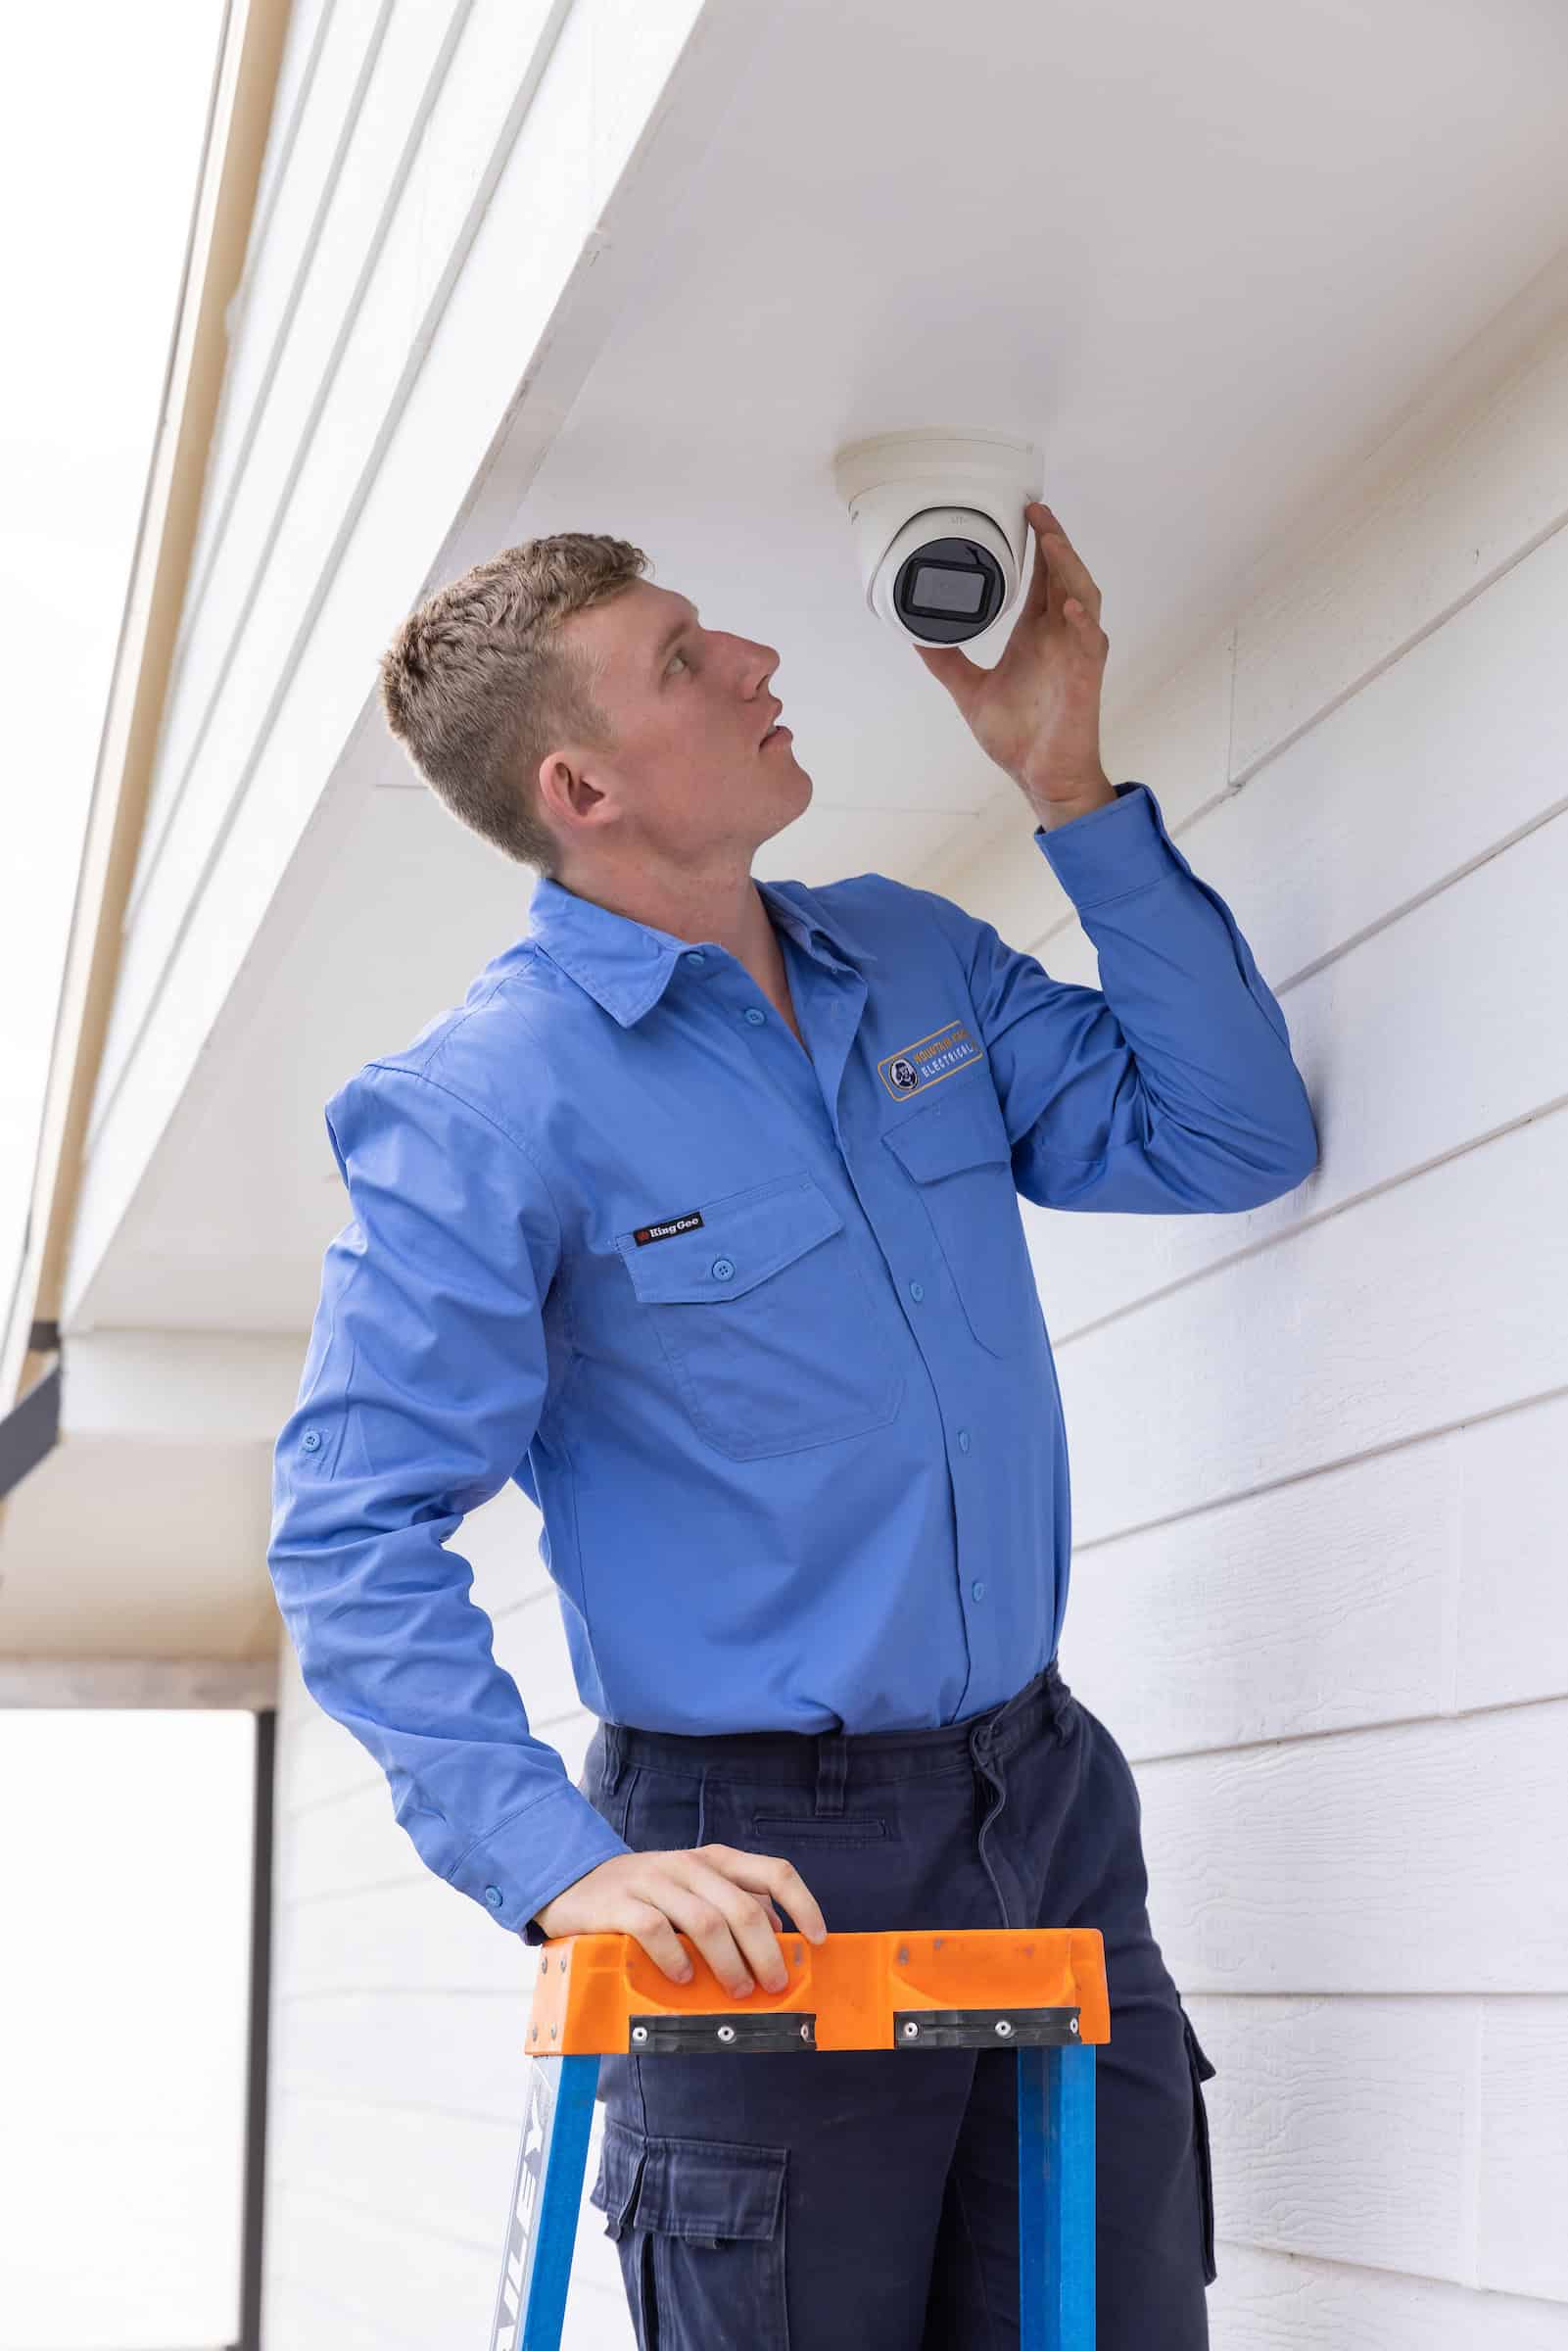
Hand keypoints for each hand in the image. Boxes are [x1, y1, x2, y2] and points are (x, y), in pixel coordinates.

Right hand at [531, 1844, 828, 1996]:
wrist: (575, 1883)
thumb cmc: (647, 1895)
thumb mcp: (694, 1891)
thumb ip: (733, 1903)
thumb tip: (779, 1935)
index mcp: (715, 1860)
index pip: (774, 1871)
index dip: (803, 1904)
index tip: (818, 1940)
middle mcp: (689, 1864)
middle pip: (744, 1907)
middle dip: (765, 1952)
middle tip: (773, 1986)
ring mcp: (654, 1879)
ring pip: (706, 1921)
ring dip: (728, 1963)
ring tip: (736, 1992)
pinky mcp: (621, 1902)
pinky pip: (656, 1929)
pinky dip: (676, 1959)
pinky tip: (684, 1979)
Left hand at [913, 501, 1112, 818]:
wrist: (1041, 776)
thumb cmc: (1019, 737)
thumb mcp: (969, 691)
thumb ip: (946, 661)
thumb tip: (916, 635)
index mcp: (1036, 634)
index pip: (1043, 577)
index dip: (1039, 544)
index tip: (1025, 513)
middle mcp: (1060, 637)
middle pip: (1066, 574)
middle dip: (1055, 540)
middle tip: (1036, 510)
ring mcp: (1077, 653)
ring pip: (1083, 596)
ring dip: (1070, 566)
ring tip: (1051, 541)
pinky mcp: (1087, 677)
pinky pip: (1091, 639)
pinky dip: (1081, 618)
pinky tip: (1066, 603)